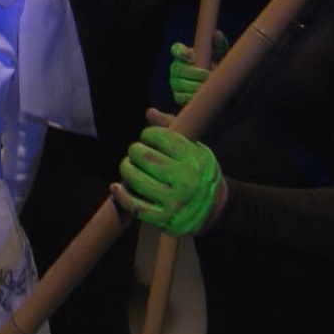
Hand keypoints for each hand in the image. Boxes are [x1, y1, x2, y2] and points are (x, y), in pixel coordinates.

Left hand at [110, 118, 226, 236]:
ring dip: (126, 169)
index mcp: (194, 160)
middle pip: (145, 158)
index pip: (161, 138)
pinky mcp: (164, 220)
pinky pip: (135, 206)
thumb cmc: (201, 173)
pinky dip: (121, 195)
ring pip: (136, 180)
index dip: (149, 134)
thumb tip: (149, 113)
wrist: (216, 209)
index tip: (147, 136)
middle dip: (135, 151)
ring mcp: (174, 202)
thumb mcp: (197, 149)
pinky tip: (117, 186)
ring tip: (128, 165)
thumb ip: (173, 130)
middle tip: (136, 151)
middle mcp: (185, 180)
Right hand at [167, 33, 228, 105]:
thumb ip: (219, 43)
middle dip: (193, 73)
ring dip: (193, 85)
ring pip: (179, 83)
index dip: (182, 53)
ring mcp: (176, 82)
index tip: (194, 57)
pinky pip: (179, 97)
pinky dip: (190, 96)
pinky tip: (200, 95)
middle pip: (178, 69)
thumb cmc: (218, 65)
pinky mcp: (178, 96)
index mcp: (184, 54)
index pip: (176, 50)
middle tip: (208, 75)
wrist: (221, 85)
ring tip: (206, 86)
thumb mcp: (221, 53)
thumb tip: (216, 34)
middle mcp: (177, 67)